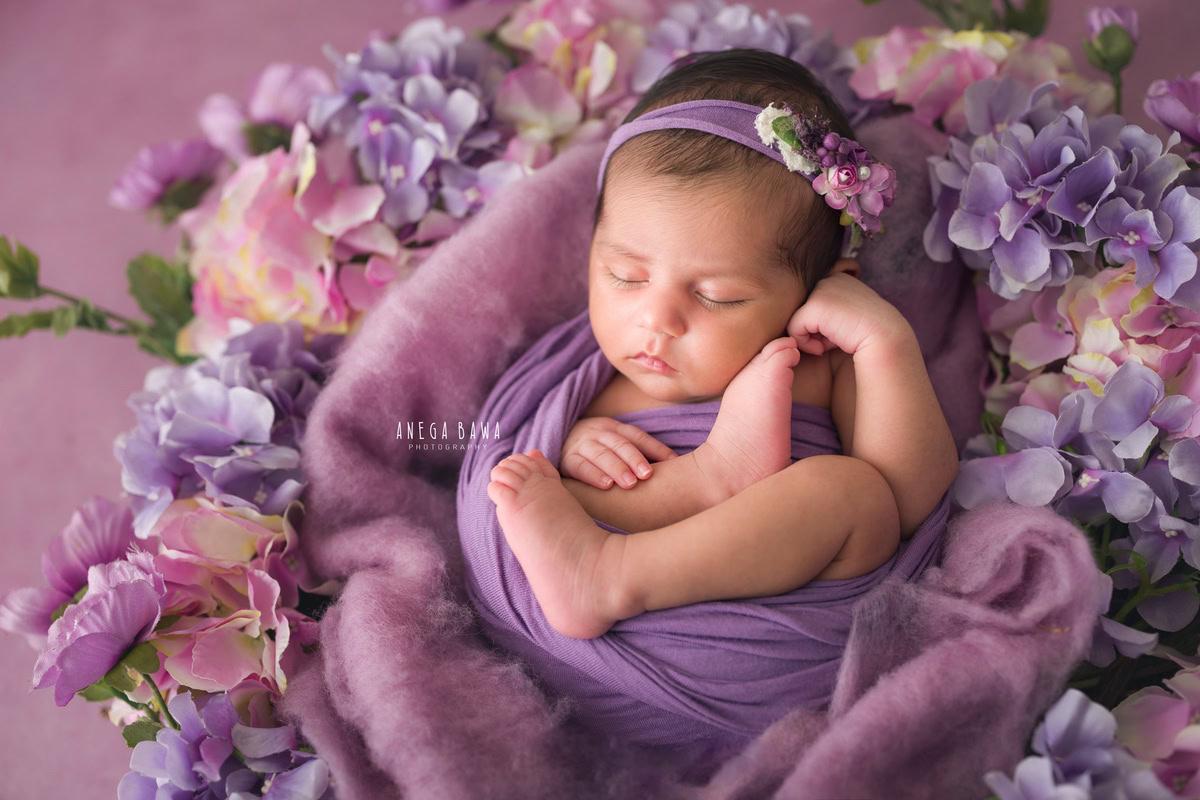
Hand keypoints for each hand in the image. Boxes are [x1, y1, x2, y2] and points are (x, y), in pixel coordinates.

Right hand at [561, 416, 677, 489]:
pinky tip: (606, 486)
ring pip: (601, 454)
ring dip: (617, 468)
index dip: (655, 447)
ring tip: (631, 484)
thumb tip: (674, 467)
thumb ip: (638, 452)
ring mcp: (581, 445)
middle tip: (648, 475)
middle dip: (635, 459)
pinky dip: (593, 476)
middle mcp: (598, 433)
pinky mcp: (567, 460)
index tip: (673, 462)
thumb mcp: (615, 444)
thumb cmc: (597, 450)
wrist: (557, 441)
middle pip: (620, 444)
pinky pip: (580, 467)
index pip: (637, 435)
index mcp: (614, 428)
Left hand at [786, 261, 911, 358]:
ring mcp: (821, 289)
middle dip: (814, 329)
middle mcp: (827, 278)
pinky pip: (793, 330)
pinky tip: (824, 348)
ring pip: (794, 320)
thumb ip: (829, 310)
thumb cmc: (866, 333)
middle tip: (837, 337)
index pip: (810, 303)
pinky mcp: (815, 305)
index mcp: (836, 276)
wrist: (886, 338)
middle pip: (801, 311)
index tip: (842, 330)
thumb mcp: (846, 314)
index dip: (822, 323)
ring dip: (811, 337)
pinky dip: (806, 344)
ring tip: (833, 340)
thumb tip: (804, 321)